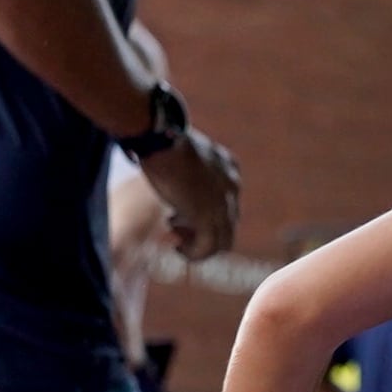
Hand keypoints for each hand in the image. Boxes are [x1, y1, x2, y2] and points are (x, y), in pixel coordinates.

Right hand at [142, 132, 240, 261]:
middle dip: (200, 229)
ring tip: (176, 240)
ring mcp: (223, 204)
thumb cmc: (160, 140)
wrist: (159, 138)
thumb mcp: (183, 154)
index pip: (227, 203)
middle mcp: (232, 187)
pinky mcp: (208, 217)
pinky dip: (195, 253)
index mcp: (229, 169)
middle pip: (226, 223)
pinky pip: (209, 246)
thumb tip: (169, 178)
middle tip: (174, 226)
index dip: (204, 213)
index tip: (179, 213)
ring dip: (199, 244)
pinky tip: (179, 249)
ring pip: (222, 240)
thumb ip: (188, 169)